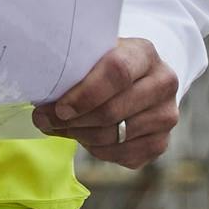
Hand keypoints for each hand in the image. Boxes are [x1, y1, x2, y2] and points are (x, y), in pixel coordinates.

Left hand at [35, 36, 177, 167]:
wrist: (136, 80)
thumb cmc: (103, 65)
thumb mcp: (92, 55)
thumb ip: (73, 70)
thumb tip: (43, 101)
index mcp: (145, 53)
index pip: (118, 72)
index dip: (85, 93)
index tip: (59, 107)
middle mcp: (164, 83)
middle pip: (114, 110)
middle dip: (74, 120)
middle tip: (46, 119)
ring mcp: (166, 115)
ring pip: (116, 136)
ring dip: (82, 135)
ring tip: (62, 126)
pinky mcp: (160, 142)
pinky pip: (123, 155)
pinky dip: (97, 150)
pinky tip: (85, 137)